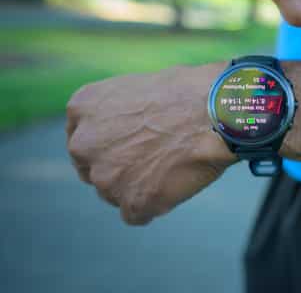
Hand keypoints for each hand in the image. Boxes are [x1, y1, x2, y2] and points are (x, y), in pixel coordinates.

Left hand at [65, 64, 236, 224]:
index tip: (133, 146)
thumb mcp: (138, 87)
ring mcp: (105, 177)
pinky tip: (177, 183)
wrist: (216, 112)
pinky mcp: (131, 202)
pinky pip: (137, 214)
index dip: (111, 145)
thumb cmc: (190, 93)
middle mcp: (84, 144)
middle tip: (154, 160)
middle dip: (120, 169)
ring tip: (173, 167)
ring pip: (114, 194)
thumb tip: (127, 132)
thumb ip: (118, 113)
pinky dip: (156, 205)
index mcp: (83, 108)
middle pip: (94, 170)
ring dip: (139, 187)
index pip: (84, 139)